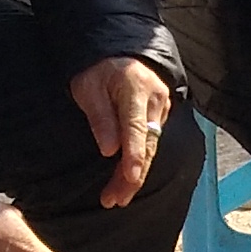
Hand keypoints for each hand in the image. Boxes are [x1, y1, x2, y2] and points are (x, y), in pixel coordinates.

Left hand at [68, 56, 182, 205]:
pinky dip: (139, 163)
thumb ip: (99, 116)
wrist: (119, 52)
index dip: (133, 155)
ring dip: (135, 175)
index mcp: (136, 89)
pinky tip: (126, 181)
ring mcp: (162, 108)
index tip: (130, 178)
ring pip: (151, 149)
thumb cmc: (99, 69)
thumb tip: (109, 150)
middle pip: (147, 145)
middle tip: (115, 199)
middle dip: (132, 176)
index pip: (136, 128)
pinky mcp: (161, 116)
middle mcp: (156, 100)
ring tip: (118, 197)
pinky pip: (151, 144)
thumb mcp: (88, 86)